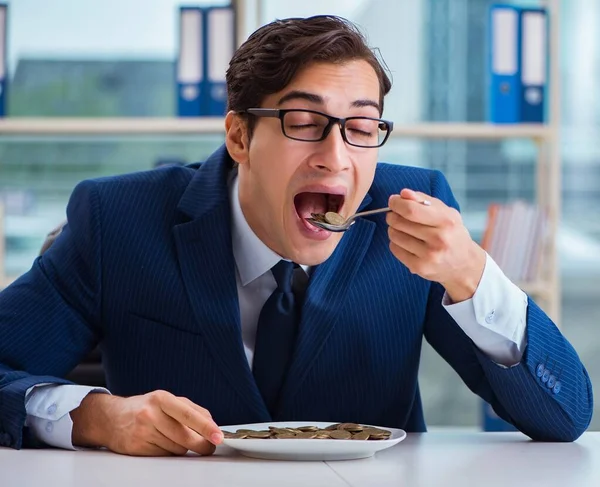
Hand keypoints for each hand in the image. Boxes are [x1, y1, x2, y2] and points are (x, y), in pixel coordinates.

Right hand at [71, 390, 223, 455]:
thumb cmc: (145, 408)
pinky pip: (164, 456)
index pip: (188, 414)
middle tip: (208, 446)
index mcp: (161, 398)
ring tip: (173, 437)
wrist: (111, 418)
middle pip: (185, 437)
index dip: (206, 427)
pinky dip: (169, 453)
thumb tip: (212, 424)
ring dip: (183, 448)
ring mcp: (142, 432)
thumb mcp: (166, 400)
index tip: (218, 436)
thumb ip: (190, 409)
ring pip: (176, 449)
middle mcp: (150, 414)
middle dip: (201, 444)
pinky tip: (161, 443)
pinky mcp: (137, 448)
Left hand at [386, 188, 485, 302]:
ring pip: (395, 235)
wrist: (464, 264)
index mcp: (446, 221)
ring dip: (393, 229)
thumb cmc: (452, 233)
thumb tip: (403, 193)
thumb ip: (424, 200)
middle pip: (400, 222)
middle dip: (392, 215)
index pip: (412, 210)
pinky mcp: (419, 267)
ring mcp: (429, 256)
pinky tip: (406, 242)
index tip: (393, 201)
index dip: (397, 203)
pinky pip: (395, 249)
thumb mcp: (446, 212)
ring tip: (402, 229)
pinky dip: (395, 242)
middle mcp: (439, 239)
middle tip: (394, 215)